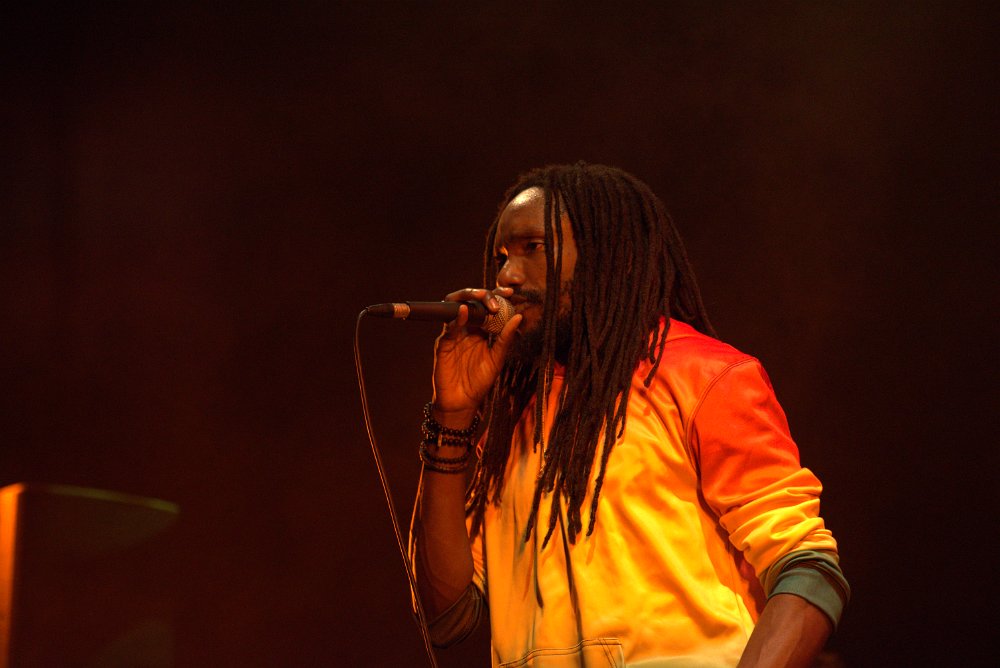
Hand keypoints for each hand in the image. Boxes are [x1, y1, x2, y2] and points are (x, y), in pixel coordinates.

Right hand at [431, 286, 521, 426]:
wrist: (462, 402)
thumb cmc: (479, 381)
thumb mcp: (497, 359)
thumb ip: (506, 338)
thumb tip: (519, 317)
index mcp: (481, 330)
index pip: (487, 306)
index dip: (496, 296)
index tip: (510, 292)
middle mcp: (467, 328)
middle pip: (471, 301)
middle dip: (483, 294)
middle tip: (496, 297)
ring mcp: (454, 334)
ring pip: (455, 307)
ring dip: (468, 298)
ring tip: (481, 298)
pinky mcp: (443, 344)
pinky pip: (448, 327)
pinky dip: (456, 318)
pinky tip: (464, 312)